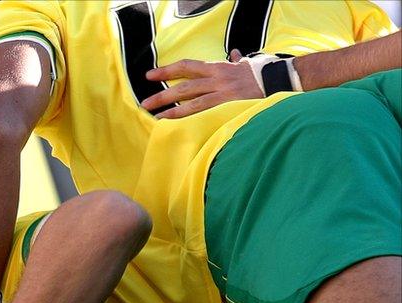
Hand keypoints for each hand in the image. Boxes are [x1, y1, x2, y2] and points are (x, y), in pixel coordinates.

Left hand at [142, 49, 262, 118]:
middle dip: (162, 94)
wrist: (281, 80)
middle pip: (183, 86)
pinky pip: (205, 115)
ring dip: (172, 111)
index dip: (166, 70)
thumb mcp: (245, 64)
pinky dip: (190, 121)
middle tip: (144, 103)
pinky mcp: (228, 107)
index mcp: (218, 67)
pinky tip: (178, 127)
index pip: (186, 66)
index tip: (149, 75)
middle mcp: (216, 79)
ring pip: (191, 102)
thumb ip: (236, 60)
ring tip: (156, 117)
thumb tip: (234, 53)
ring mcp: (222, 94)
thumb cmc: (262, 74)